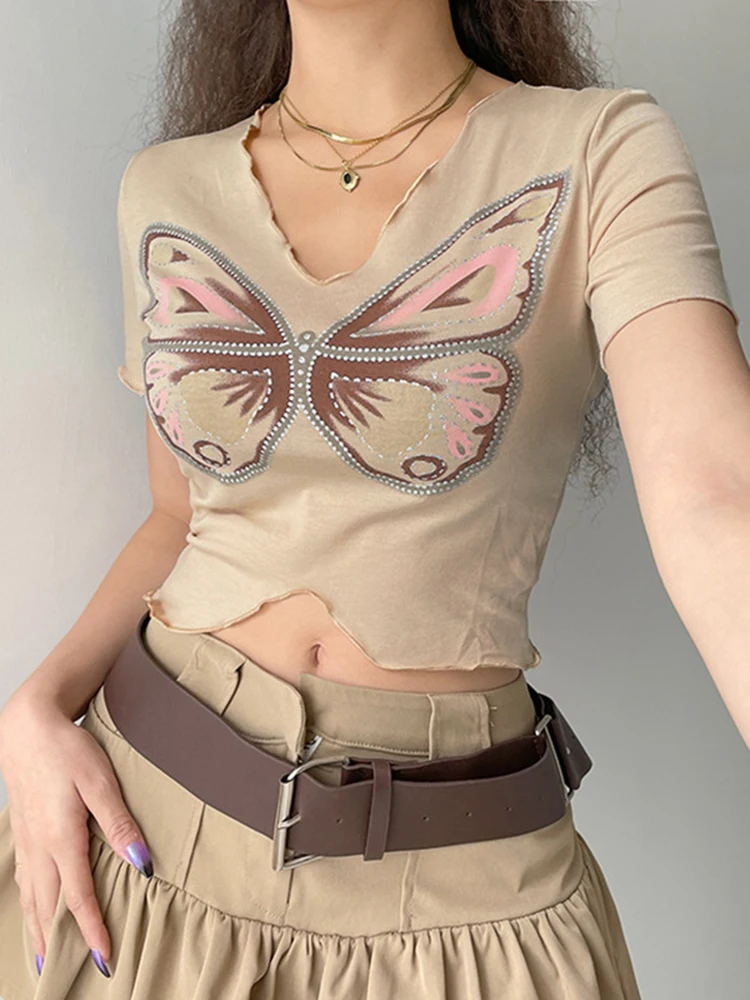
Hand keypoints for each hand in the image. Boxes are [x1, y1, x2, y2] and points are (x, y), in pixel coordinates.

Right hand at [0, 690, 152, 977]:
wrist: (27, 728)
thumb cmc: (67, 750)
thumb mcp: (100, 781)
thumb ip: (120, 823)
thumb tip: (142, 862)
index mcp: (61, 840)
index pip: (79, 898)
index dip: (93, 931)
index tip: (106, 959)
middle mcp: (40, 849)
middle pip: (50, 909)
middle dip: (64, 943)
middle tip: (79, 973)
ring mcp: (27, 843)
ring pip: (32, 900)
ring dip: (42, 931)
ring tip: (50, 960)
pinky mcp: (22, 834)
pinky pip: (24, 883)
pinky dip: (29, 908)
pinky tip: (33, 913)